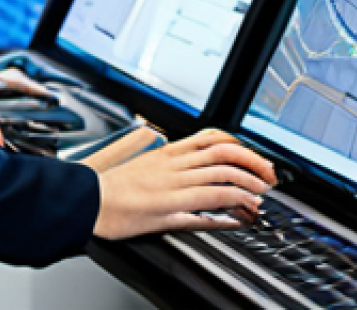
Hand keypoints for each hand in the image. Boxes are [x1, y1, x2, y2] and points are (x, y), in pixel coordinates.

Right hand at [88, 129, 276, 240]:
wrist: (87, 200)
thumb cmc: (110, 183)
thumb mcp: (141, 160)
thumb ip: (167, 158)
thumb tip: (189, 156)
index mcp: (166, 153)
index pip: (211, 139)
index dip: (240, 146)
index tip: (255, 156)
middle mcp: (172, 168)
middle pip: (223, 156)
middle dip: (253, 165)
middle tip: (268, 176)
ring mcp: (172, 189)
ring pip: (220, 180)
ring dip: (247, 189)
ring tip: (260, 197)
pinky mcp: (168, 212)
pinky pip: (205, 211)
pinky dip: (227, 214)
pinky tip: (239, 218)